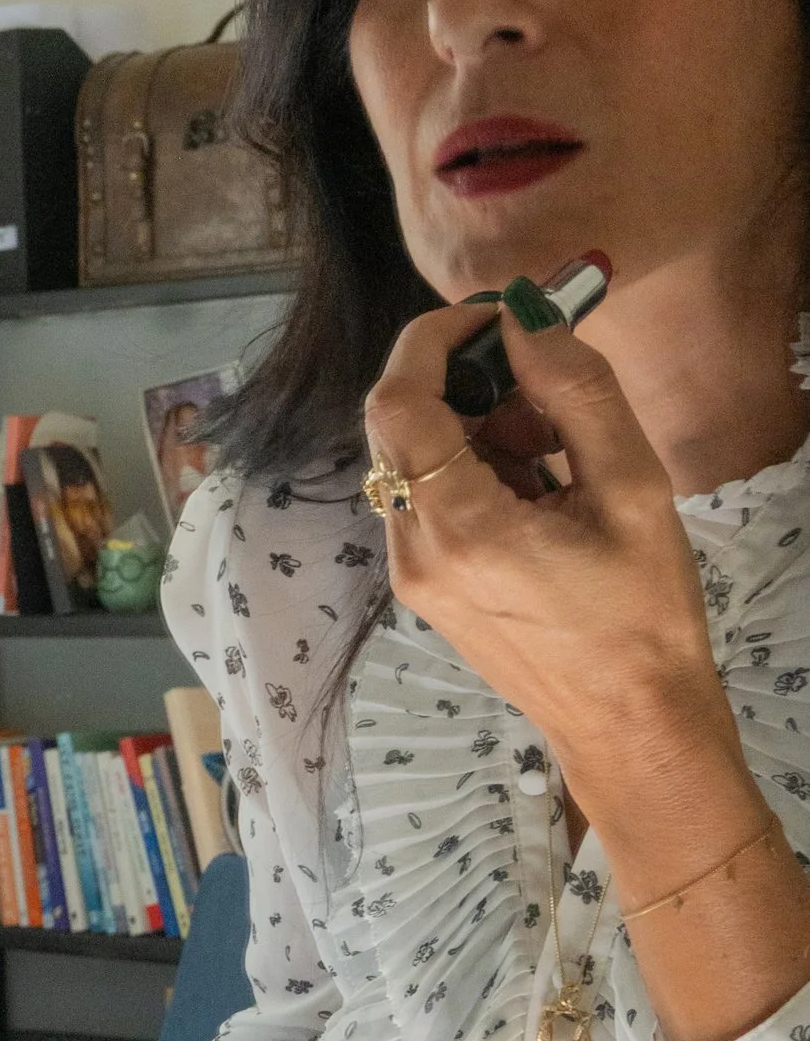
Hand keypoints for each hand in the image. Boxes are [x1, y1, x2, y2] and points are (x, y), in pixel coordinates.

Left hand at [364, 295, 731, 799]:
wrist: (631, 723)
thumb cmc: (644, 613)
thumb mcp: (633, 488)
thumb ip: (576, 391)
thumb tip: (524, 318)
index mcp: (459, 528)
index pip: (396, 399)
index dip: (433, 339)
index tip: (493, 317)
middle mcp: (413, 551)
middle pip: (397, 424)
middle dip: (461, 383)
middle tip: (541, 392)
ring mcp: (411, 575)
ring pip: (410, 460)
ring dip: (470, 428)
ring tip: (554, 451)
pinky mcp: (423, 588)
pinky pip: (424, 499)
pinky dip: (470, 470)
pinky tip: (537, 490)